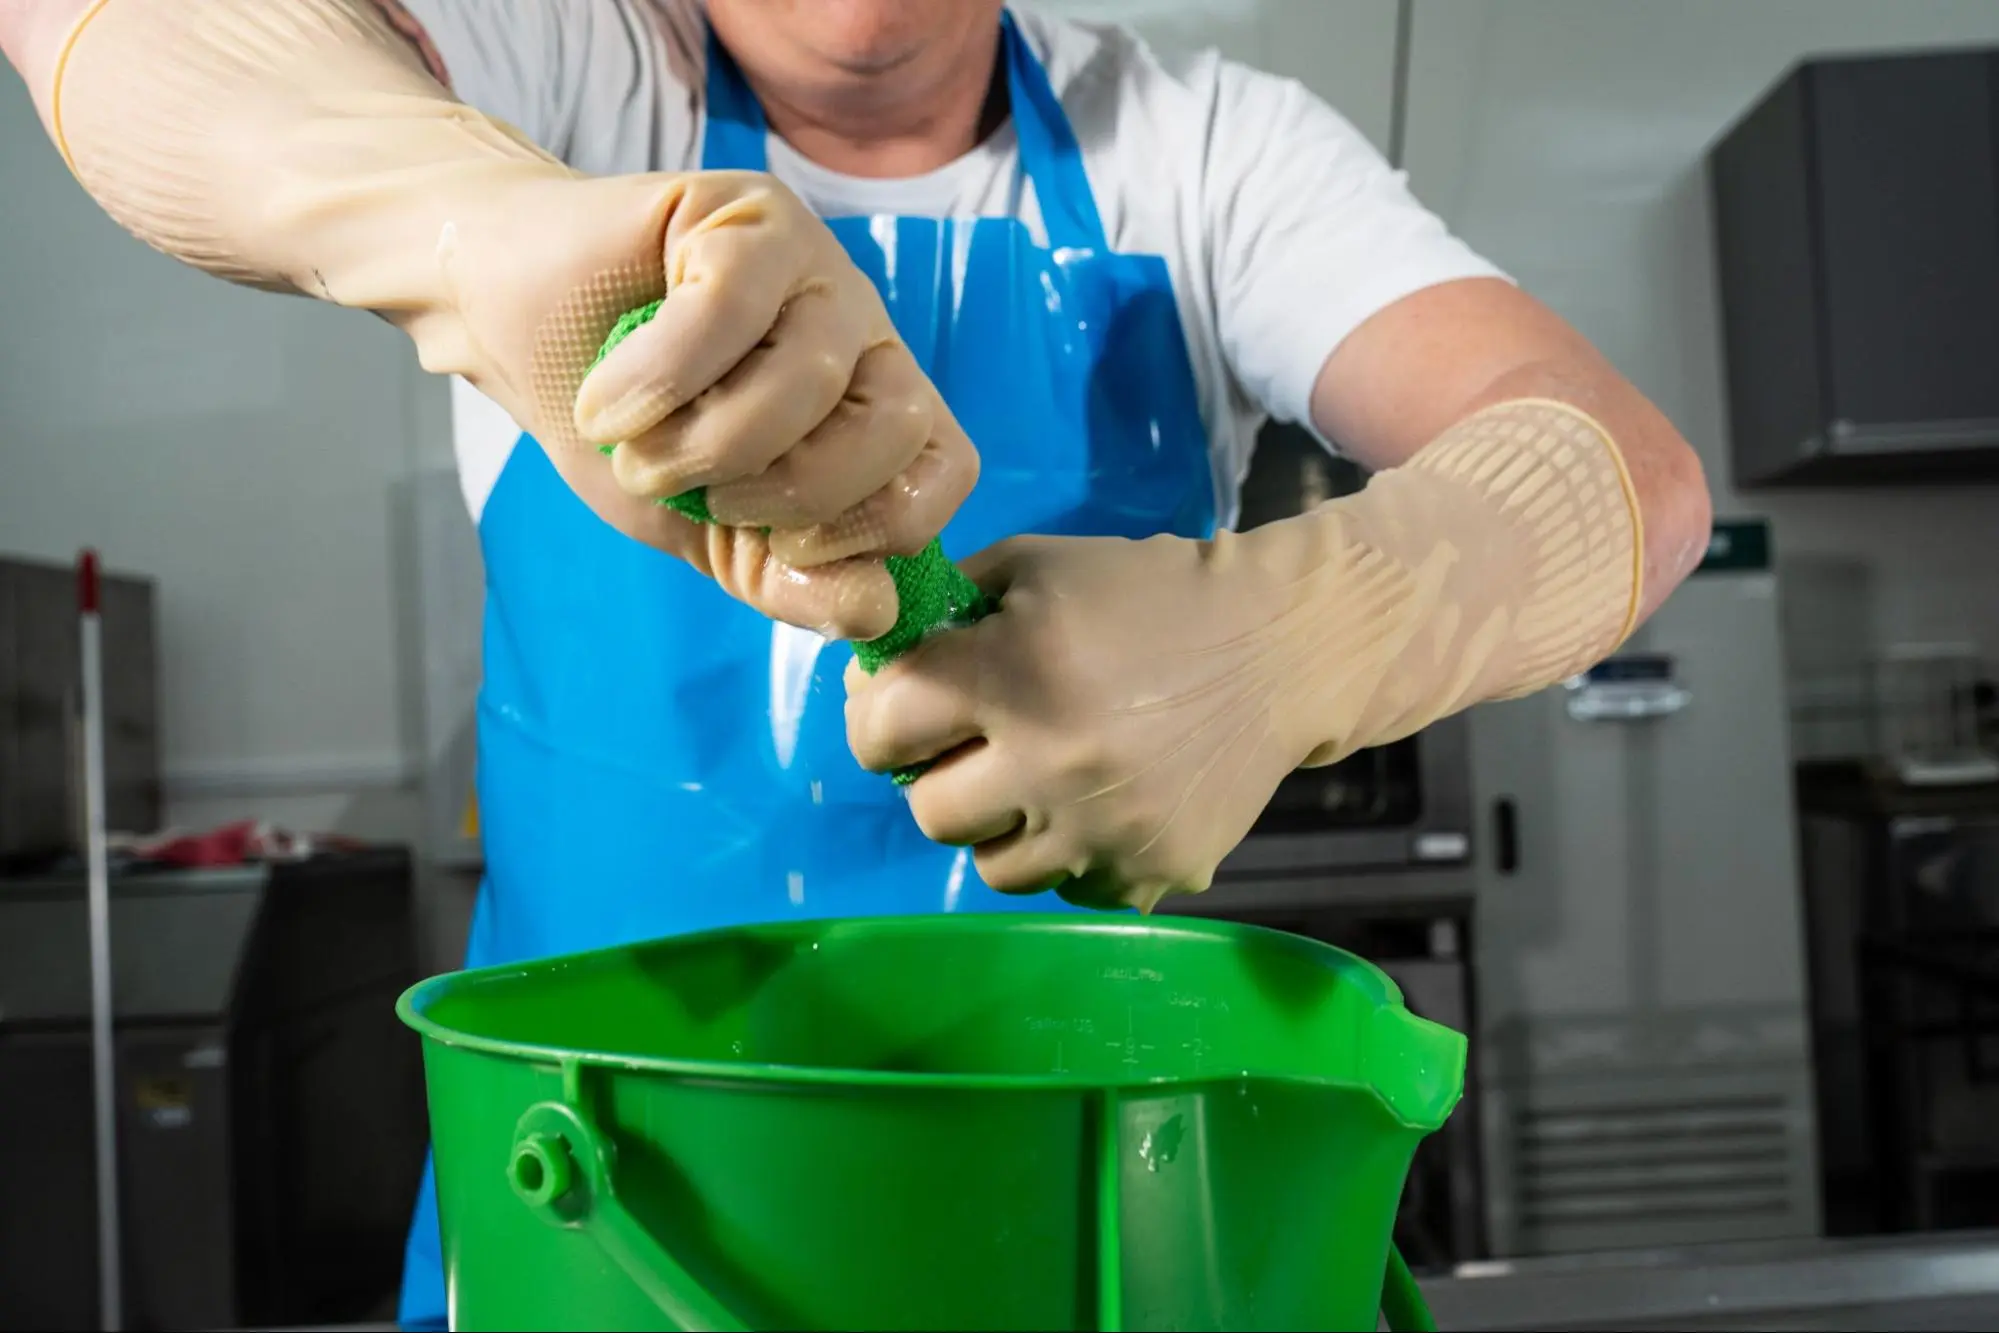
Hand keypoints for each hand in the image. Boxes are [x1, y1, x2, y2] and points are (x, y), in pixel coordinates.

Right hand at [443, 169, 976, 638]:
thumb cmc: (621, 429)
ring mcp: (815, 263)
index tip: (776, 544)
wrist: (511, 327)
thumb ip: (790, 580)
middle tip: (699, 492)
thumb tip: (876, 612)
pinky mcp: (747, 210)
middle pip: (897, 425)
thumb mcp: (707, 533)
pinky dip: (658, 379)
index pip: (945, 475)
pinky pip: (728, 308)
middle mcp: (865, 332)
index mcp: (876, 410)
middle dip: (789, 490)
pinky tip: (605, 400)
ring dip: (705, 441)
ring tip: (635, 446)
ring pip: (813, 373)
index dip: (868, 529)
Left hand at [843, 531, 1323, 911]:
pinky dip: (1068, 851)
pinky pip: (1065, 887)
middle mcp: (1054, 764)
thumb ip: (941, 611)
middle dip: (938, 775)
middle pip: (930, 812)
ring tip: (1042, 776)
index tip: (907, 708)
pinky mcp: (1147, 875)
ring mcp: (1104, 832)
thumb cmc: (1145, 593)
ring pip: (993, 867)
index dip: (880, 715)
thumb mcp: (1034, 567)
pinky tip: (1099, 801)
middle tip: (979, 744)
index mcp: (1015, 675)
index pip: (881, 729)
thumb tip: (869, 669)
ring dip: (1001, 824)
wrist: (1280, 647)